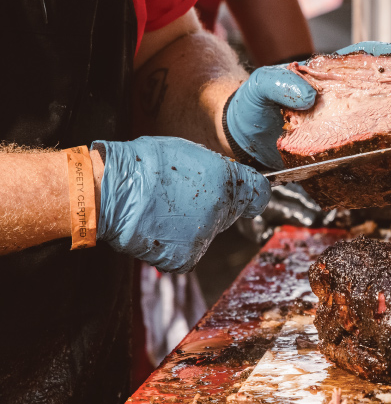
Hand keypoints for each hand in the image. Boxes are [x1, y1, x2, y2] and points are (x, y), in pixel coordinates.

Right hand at [92, 136, 270, 272]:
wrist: (112, 191)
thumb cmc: (143, 165)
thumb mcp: (187, 151)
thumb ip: (214, 167)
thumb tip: (224, 177)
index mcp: (226, 180)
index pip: (259, 193)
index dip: (253, 192)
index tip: (249, 194)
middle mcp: (221, 210)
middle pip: (231, 213)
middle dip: (215, 206)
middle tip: (184, 196)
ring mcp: (205, 236)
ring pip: (208, 233)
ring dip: (193, 226)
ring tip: (164, 210)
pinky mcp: (187, 257)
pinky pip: (188, 252)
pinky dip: (175, 245)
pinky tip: (159, 228)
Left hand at [224, 41, 390, 169]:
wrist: (243, 140)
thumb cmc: (252, 105)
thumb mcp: (259, 86)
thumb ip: (276, 82)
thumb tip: (307, 96)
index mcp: (329, 76)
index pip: (364, 59)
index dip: (390, 55)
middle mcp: (343, 99)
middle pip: (385, 87)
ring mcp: (344, 125)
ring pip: (383, 117)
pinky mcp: (341, 151)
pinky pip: (369, 148)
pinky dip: (389, 149)